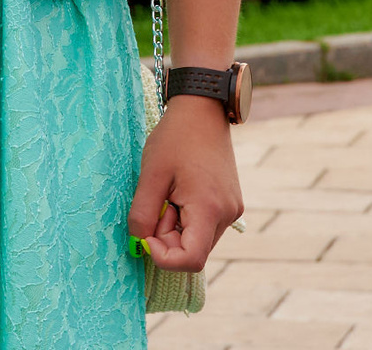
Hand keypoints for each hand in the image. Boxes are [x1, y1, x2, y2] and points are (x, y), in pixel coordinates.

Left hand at [130, 96, 242, 271]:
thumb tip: (140, 241)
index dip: (164, 257)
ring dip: (176, 226)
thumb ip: (142, 213)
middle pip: (193, 250)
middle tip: (157, 202)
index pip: (192, 261)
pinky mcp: (230, 203)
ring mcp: (232, 209)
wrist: (203, 110)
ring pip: (198, 238)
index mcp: (210, 210)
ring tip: (168, 192)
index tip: (146, 234)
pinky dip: (186, 216)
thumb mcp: (150, 175)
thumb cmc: (175, 138)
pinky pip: (204, 224)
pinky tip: (179, 190)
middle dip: (167, 236)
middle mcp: (228, 214)